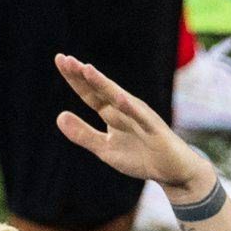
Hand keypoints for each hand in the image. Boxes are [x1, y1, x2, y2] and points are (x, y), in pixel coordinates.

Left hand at [52, 53, 209, 192]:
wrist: (171, 171)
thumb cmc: (140, 157)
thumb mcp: (105, 149)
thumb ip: (83, 134)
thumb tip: (59, 116)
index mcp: (111, 112)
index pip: (89, 93)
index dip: (75, 79)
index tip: (60, 60)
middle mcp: (124, 108)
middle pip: (100, 89)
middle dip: (83, 74)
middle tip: (65, 59)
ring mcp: (139, 115)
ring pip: (118, 97)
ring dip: (103, 83)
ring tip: (86, 70)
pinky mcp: (153, 127)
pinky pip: (140, 116)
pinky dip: (130, 107)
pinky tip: (118, 97)